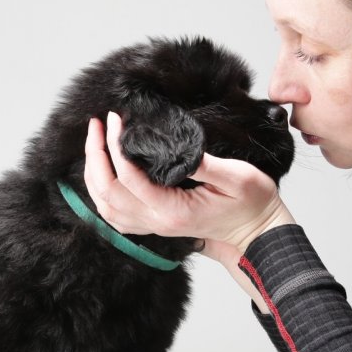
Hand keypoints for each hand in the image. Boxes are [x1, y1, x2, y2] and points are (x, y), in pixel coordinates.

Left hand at [83, 112, 294, 259]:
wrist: (257, 231)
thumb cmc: (252, 203)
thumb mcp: (238, 177)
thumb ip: (206, 164)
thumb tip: (177, 148)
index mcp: (174, 210)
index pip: (130, 179)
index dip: (116, 147)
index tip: (116, 120)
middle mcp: (158, 221)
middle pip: (108, 193)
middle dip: (96, 156)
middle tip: (97, 125)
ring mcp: (154, 226)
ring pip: (106, 208)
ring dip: (94, 175)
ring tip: (95, 144)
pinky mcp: (154, 225)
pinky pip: (116, 217)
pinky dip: (102, 195)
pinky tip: (103, 174)